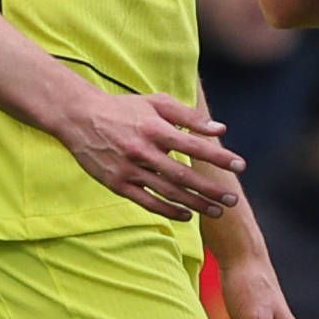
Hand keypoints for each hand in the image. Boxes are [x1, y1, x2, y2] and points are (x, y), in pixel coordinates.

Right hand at [51, 85, 243, 220]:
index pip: (194, 145)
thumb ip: (189, 116)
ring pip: (168, 192)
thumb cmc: (124, 109)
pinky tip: (187, 215)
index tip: (240, 165)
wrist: (79, 117)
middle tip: (233, 199)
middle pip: (184, 175)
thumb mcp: (156, 103)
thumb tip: (220, 129)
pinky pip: (147, 202)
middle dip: (211, 189)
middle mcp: (143, 151)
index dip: (218, 156)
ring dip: (195, 203)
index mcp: (155, 129)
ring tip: (217, 210)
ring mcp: (129, 170)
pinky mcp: (117, 184)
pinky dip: (168, 211)